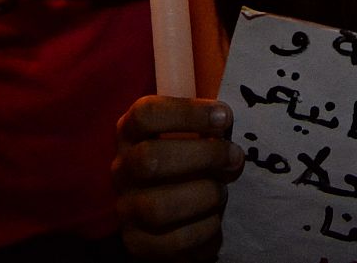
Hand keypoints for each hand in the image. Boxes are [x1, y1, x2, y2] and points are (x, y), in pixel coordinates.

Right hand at [114, 96, 242, 259]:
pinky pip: (174, 241)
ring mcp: (127, 208)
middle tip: (234, 157)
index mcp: (131, 133)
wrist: (174, 214)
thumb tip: (227, 117)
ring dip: (204, 195)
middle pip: (149, 159)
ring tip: (223, 191)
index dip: (187, 113)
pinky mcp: (139, 243)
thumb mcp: (190, 134)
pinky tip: (216, 218)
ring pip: (158, 207)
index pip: (145, 114)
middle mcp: (122, 169)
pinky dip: (204, 229)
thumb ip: (204, 122)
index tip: (224, 117)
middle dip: (203, 156)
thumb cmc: (189, 160)